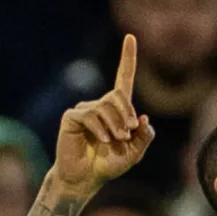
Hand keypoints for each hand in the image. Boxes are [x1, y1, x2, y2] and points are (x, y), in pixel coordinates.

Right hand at [53, 34, 155, 196]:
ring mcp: (84, 109)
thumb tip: (143, 118)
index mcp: (116, 109)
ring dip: (115, 125)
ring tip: (115, 141)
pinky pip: (90, 115)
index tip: (130, 36)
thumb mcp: (134, 153)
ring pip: (105, 107)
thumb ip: (144, 137)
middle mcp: (99, 105)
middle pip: (118, 96)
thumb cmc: (108, 165)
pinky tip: (103, 141)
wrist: (85, 179)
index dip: (127, 58)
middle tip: (127, 134)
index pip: (123, 78)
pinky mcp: (72, 117)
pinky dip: (100, 129)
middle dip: (127, 115)